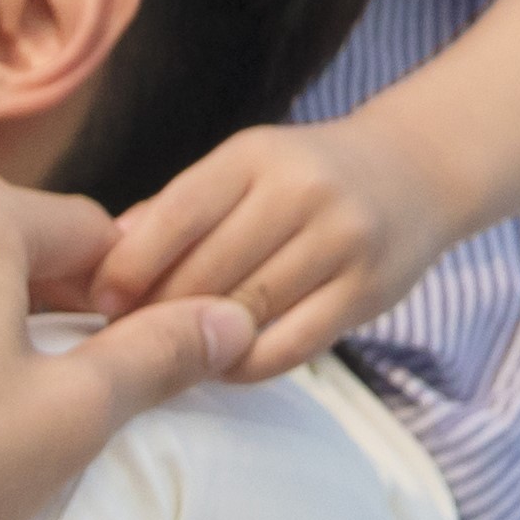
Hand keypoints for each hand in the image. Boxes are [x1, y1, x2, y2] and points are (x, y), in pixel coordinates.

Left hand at [87, 118, 433, 381]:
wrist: (418, 171)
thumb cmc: (306, 176)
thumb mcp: (245, 167)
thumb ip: (177, 209)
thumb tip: (102, 258)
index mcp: (256, 155)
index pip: (177, 215)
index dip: (129, 267)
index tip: (101, 303)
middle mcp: (302, 191)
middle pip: (206, 273)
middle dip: (156, 314)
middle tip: (124, 342)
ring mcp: (342, 241)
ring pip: (244, 313)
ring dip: (197, 342)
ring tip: (168, 355)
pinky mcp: (369, 291)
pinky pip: (288, 347)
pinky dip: (243, 364)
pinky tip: (222, 362)